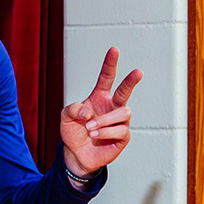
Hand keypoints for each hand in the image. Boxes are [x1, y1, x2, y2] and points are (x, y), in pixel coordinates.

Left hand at [59, 47, 141, 177]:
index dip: (110, 64)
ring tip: (90, 128)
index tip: (114, 49)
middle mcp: (112, 107)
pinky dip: (106, 132)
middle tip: (138, 72)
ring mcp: (119, 122)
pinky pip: (121, 130)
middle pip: (125, 91)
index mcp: (99, 98)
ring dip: (105, 120)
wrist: (76, 154)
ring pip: (123, 113)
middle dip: (131, 81)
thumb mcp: (65, 118)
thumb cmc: (74, 133)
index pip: (107, 78)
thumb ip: (72, 108)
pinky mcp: (123, 136)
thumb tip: (88, 110)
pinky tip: (96, 135)